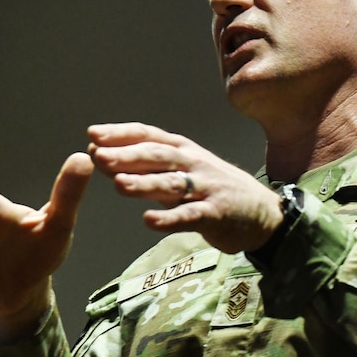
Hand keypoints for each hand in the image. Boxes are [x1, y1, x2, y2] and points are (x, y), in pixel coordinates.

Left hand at [87, 123, 282, 254]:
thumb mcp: (182, 172)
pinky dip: (169, 218)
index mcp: (184, 150)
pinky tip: (149, 221)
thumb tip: (103, 157)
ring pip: (172, 184)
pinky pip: (190, 216)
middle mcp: (194, 164)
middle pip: (158, 157)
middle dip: (127, 156)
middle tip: (97, 157)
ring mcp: (206, 188)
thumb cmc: (215, 190)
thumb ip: (147, 168)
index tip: (92, 135)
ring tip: (119, 186)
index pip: (149, 136)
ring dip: (145, 184)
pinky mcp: (216, 214)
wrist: (263, 214)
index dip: (121, 135)